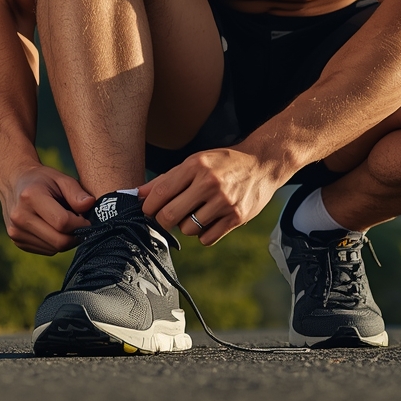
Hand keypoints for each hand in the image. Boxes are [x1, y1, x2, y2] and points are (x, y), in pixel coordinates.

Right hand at [0, 163, 94, 254]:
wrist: (14, 183)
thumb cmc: (42, 180)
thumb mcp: (61, 178)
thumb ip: (76, 192)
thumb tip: (90, 204)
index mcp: (30, 197)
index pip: (63, 222)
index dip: (81, 224)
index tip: (86, 218)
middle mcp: (20, 217)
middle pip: (59, 241)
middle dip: (76, 235)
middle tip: (81, 224)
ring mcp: (16, 231)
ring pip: (54, 249)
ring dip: (66, 240)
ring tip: (65, 223)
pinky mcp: (17, 241)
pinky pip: (47, 250)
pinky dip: (56, 242)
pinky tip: (53, 228)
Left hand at [139, 148, 284, 245]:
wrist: (262, 164)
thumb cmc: (222, 163)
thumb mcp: (195, 162)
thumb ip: (166, 179)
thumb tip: (137, 195)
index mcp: (196, 165)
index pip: (161, 192)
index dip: (148, 206)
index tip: (147, 210)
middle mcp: (209, 183)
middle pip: (170, 215)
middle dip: (162, 221)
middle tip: (165, 218)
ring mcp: (224, 201)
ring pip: (188, 229)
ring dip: (186, 226)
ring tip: (195, 214)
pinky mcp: (237, 217)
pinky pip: (207, 238)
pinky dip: (203, 234)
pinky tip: (208, 221)